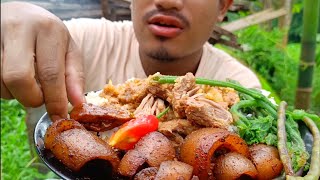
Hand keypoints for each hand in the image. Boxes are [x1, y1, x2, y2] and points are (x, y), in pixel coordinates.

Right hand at [1, 2, 84, 120]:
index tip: (59, 116)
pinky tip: (12, 75)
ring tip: (26, 79)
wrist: (21, 14)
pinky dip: (4, 86)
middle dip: (31, 97)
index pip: (50, 73)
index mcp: (48, 30)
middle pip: (18, 78)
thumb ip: (74, 76)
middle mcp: (19, 28)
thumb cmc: (48, 36)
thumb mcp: (68, 50)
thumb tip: (78, 104)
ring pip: (1, 81)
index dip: (54, 100)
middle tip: (39, 96)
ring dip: (15, 92)